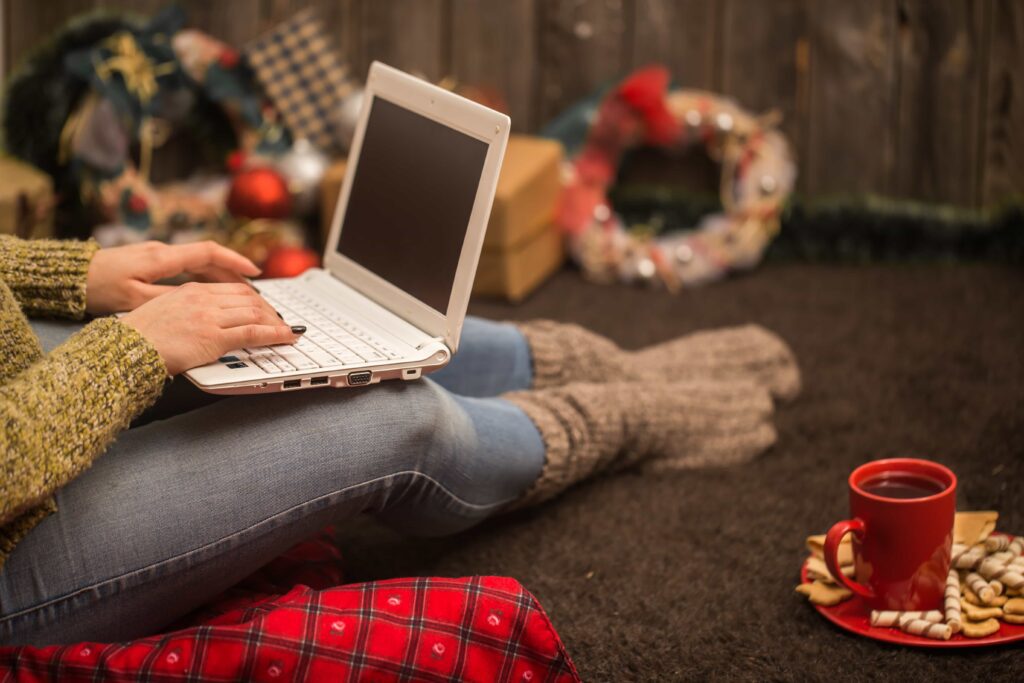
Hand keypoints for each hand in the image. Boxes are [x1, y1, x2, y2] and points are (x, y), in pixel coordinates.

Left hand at [86, 241, 260, 313]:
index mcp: (162, 257)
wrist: (68, 276)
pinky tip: (210, 290)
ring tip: (240, 292)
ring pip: (197, 262)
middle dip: (233, 271)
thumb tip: (200, 300)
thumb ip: (169, 298)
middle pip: (208, 257)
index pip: (208, 252)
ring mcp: (156, 255)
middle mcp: (162, 251)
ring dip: (220, 274)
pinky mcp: (149, 263)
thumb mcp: (134, 299)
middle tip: (254, 289)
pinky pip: (185, 267)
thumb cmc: (97, 287)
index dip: (234, 261)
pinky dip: (203, 277)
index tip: (254, 272)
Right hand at [120, 282, 301, 375]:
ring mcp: (209, 317)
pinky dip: (274, 334)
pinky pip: (253, 332)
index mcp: (191, 290)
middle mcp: (203, 299)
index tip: (264, 306)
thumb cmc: (139, 337)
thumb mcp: (163, 311)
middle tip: (280, 320)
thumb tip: (203, 319)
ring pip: (255, 313)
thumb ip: (187, 310)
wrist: (126, 349)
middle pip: (248, 298)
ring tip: (287, 330)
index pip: (233, 289)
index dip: (255, 299)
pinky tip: (286, 336)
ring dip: (275, 322)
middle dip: (268, 309)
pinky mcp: (214, 337)